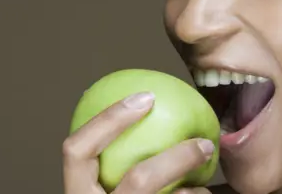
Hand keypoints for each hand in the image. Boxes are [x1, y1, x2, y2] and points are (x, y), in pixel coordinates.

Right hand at [62, 92, 214, 193]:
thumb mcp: (105, 191)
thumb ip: (113, 168)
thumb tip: (145, 115)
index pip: (75, 151)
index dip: (108, 119)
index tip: (146, 97)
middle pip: (139, 180)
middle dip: (177, 158)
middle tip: (204, 143)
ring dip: (197, 193)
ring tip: (206, 188)